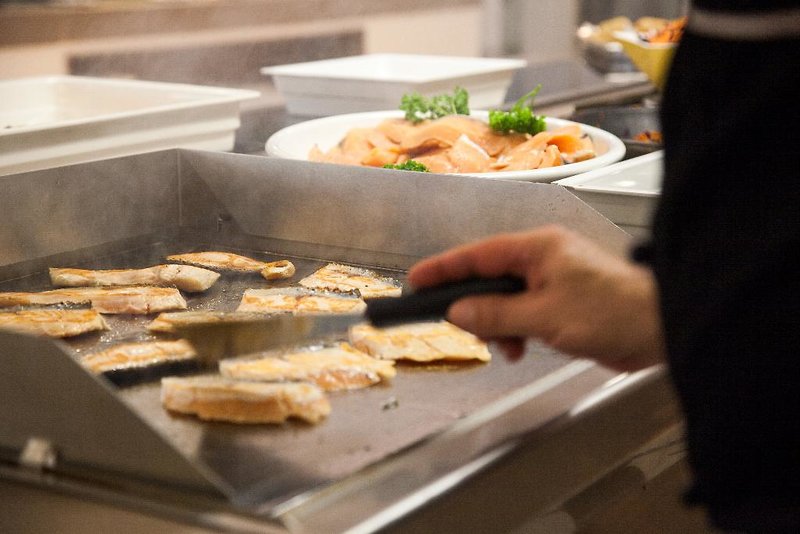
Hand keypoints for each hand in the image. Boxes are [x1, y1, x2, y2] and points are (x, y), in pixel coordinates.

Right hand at [408, 225, 664, 370]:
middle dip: (474, 306)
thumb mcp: (545, 315)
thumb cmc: (609, 312)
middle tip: (466, 329)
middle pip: (488, 279)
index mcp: (537, 248)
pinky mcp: (561, 304)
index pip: (478, 255)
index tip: (415, 280)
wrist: (660, 328)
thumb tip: (457, 311)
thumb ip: (497, 314)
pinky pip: (522, 314)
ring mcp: (551, 281)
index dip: (444, 268)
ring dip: (496, 325)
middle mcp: (541, 260)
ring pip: (503, 301)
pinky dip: (515, 331)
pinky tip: (519, 348)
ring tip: (503, 347)